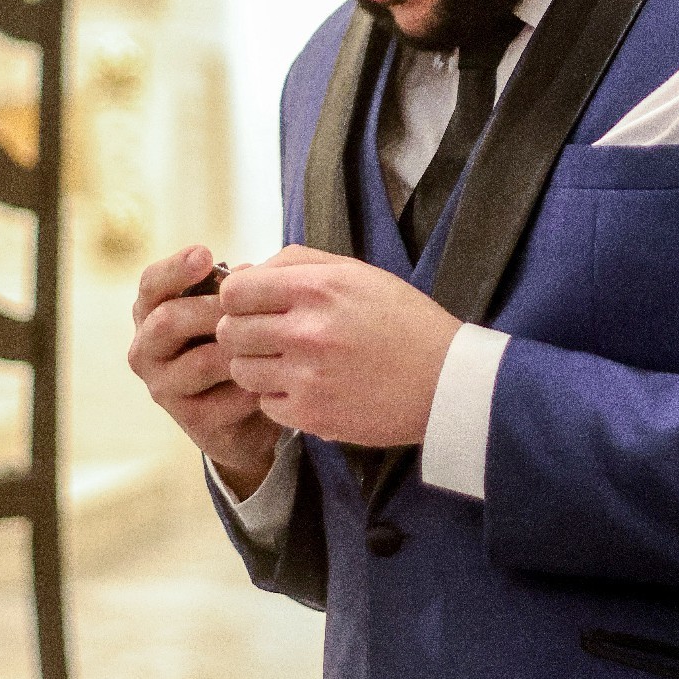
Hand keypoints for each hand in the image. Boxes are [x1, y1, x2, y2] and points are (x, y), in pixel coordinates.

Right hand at [128, 244, 284, 498]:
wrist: (248, 412)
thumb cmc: (236, 344)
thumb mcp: (232, 311)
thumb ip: (233, 291)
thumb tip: (249, 271)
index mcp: (151, 314)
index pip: (150, 285)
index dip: (175, 268)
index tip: (205, 253)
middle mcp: (146, 351)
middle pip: (168, 321)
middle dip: (212, 308)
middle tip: (247, 304)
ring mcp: (165, 389)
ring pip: (200, 362)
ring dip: (239, 349)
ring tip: (271, 339)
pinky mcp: (192, 421)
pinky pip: (225, 399)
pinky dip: (254, 384)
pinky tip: (277, 376)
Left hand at [216, 246, 461, 446]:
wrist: (447, 381)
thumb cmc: (404, 321)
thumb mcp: (357, 273)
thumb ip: (297, 263)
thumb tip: (244, 274)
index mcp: (318, 288)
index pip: (236, 291)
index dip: (239, 298)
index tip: (254, 305)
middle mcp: (307, 331)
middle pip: (231, 332)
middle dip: (244, 332)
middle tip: (269, 336)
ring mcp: (308, 377)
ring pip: (241, 370)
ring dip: (258, 366)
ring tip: (289, 363)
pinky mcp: (313, 415)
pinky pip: (265, 404)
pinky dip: (280, 398)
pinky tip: (308, 387)